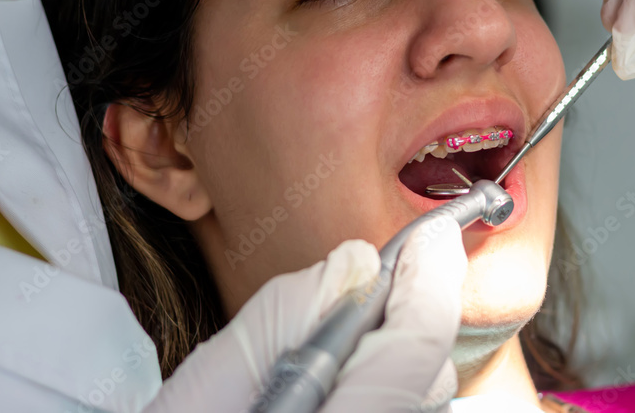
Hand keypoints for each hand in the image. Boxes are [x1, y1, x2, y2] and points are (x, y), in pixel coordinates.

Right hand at [147, 217, 467, 412]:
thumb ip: (279, 320)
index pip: (417, 346)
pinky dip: (380, 399)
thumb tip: (351, 265)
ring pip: (418, 408)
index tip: (433, 239)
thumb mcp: (201, 395)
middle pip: (427, 380)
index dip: (430, 280)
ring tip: (327, 364)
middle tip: (359, 295)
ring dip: (391, 368)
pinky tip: (328, 398)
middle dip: (404, 322)